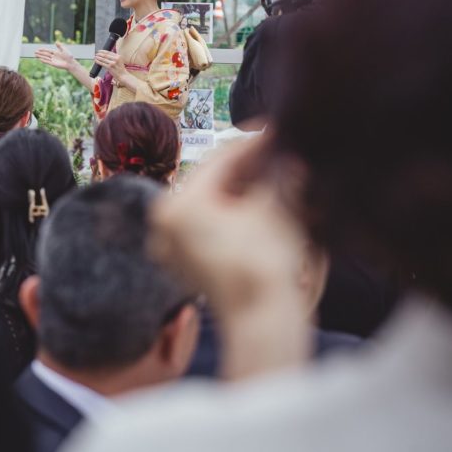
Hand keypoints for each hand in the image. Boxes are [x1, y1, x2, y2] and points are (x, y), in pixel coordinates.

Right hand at [34, 42, 76, 70]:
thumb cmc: (68, 56)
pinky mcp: (53, 64)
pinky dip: (44, 60)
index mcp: (55, 52)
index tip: (39, 49)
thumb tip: (56, 41)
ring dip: (40, 56)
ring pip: (45, 58)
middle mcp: (53, 56)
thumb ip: (60, 46)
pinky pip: (47, 62)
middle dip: (40, 53)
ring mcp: (53, 60)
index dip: (43, 50)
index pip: (47, 50)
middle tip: (34, 52)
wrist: (70, 63)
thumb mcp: (64, 50)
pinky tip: (40, 59)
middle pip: (45, 54)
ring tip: (35, 55)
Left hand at [93, 49, 126, 82]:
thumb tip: (106, 54)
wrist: (123, 75)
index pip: (109, 52)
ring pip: (103, 59)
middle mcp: (116, 59)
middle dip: (100, 54)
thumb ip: (114, 57)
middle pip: (105, 55)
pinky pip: (102, 63)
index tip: (99, 51)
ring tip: (95, 56)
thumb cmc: (120, 69)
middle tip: (96, 53)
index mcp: (118, 56)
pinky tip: (96, 61)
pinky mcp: (110, 67)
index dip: (103, 51)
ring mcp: (112, 63)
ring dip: (98, 57)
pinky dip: (98, 62)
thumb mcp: (119, 61)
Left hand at [148, 135, 306, 312]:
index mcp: (177, 205)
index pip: (220, 160)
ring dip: (244, 189)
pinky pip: (211, 226)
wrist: (263, 320)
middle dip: (248, 167)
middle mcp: (166, 223)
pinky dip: (235, 213)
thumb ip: (275, 173)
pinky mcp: (187, 263)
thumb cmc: (263, 264)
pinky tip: (263, 201)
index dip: (252, 143)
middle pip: (214, 182)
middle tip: (277, 151)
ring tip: (276, 174)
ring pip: (213, 204)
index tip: (274, 130)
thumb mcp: (271, 207)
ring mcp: (173, 246)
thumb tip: (286, 152)